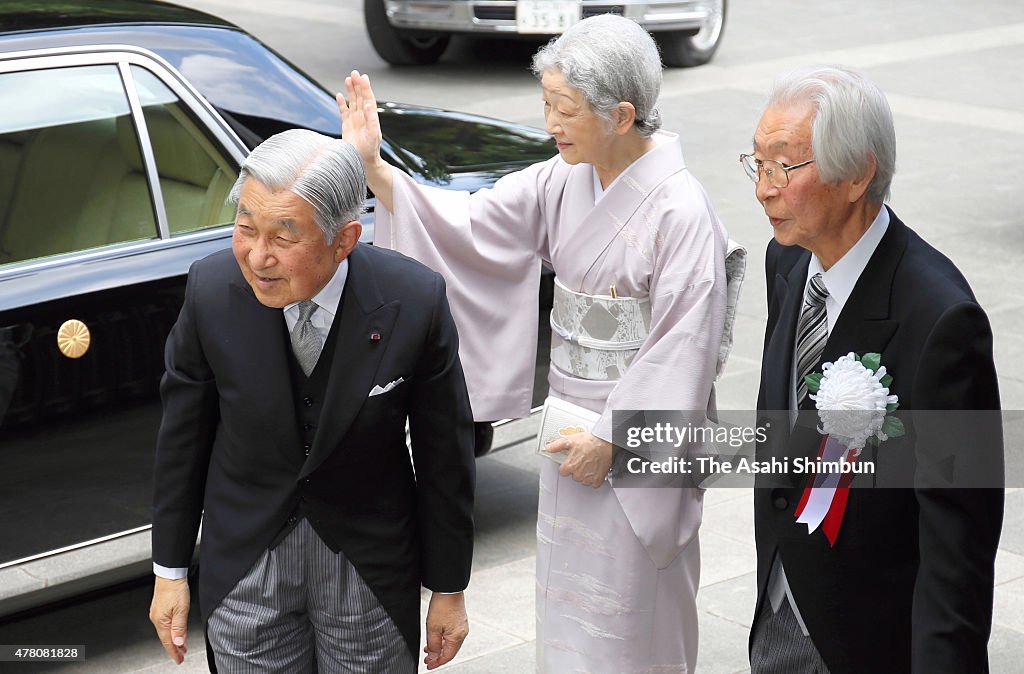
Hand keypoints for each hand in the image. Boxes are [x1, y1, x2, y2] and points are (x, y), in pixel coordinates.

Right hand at [149, 576, 189, 663]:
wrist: (170, 573)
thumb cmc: (175, 588)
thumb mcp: (182, 609)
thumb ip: (180, 627)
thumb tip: (178, 642)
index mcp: (161, 621)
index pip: (168, 642)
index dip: (174, 652)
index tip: (179, 659)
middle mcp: (156, 619)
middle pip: (166, 638)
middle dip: (174, 647)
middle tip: (181, 655)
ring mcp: (157, 613)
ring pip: (165, 631)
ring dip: (174, 639)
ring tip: (181, 645)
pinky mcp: (159, 608)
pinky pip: (165, 624)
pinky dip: (171, 630)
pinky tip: (176, 631)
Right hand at [337, 71, 393, 211]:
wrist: (362, 162)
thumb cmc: (370, 151)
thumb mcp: (373, 135)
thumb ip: (371, 120)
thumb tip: (369, 105)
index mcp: (371, 118)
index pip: (368, 99)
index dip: (366, 88)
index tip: (363, 77)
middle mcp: (364, 117)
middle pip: (361, 97)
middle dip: (358, 85)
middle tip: (354, 73)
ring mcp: (355, 121)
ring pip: (353, 102)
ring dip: (351, 91)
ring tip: (348, 79)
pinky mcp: (347, 126)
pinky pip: (344, 111)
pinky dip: (342, 103)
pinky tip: (339, 95)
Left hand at [423, 591, 468, 669]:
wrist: (448, 589)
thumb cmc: (443, 605)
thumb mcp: (433, 628)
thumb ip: (433, 645)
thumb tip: (433, 656)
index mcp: (457, 637)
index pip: (447, 656)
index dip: (437, 662)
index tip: (429, 665)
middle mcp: (462, 633)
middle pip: (450, 651)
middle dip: (438, 656)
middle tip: (428, 658)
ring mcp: (462, 626)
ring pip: (450, 643)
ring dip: (440, 647)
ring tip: (429, 648)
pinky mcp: (460, 620)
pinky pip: (452, 635)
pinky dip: (443, 640)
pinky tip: (436, 638)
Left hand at [546, 431, 613, 486]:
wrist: (605, 443)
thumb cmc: (590, 441)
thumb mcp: (570, 440)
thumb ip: (556, 445)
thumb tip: (548, 448)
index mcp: (570, 466)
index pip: (563, 472)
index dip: (567, 466)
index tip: (571, 462)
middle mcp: (578, 474)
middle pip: (573, 476)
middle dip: (577, 469)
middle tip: (582, 460)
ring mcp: (588, 478)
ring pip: (583, 480)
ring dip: (585, 474)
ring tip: (590, 463)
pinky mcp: (597, 480)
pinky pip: (593, 484)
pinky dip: (594, 478)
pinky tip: (595, 469)